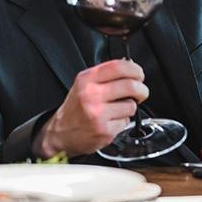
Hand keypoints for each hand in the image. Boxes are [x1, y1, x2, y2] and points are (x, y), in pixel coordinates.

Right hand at [33, 59, 147, 157]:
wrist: (60, 134)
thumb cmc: (76, 108)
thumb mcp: (84, 84)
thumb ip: (105, 75)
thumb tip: (131, 67)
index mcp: (87, 79)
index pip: (119, 67)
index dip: (135, 69)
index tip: (139, 74)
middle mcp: (91, 95)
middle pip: (130, 86)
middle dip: (141, 90)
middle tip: (140, 92)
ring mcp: (98, 114)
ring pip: (131, 105)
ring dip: (130, 108)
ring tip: (117, 109)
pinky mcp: (105, 130)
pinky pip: (126, 122)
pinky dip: (123, 121)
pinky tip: (111, 121)